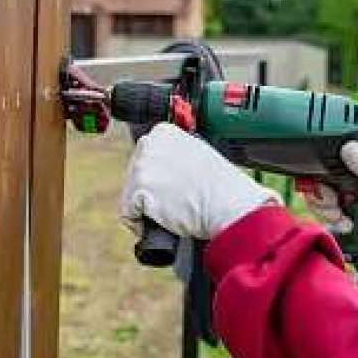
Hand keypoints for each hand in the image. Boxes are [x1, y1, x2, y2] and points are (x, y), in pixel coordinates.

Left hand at [121, 123, 280, 239]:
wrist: (229, 205)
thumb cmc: (222, 187)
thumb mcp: (197, 156)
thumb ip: (174, 156)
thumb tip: (162, 170)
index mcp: (164, 132)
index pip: (145, 156)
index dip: (155, 177)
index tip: (167, 188)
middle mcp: (149, 144)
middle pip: (134, 175)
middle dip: (148, 192)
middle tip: (170, 204)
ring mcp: (142, 166)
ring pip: (130, 195)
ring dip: (146, 209)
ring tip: (170, 214)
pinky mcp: (139, 189)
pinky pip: (129, 213)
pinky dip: (141, 224)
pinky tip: (162, 224)